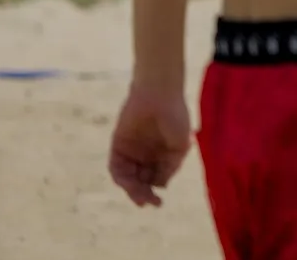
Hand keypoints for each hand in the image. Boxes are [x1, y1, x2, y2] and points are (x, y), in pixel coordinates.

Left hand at [108, 83, 191, 206]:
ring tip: (138, 197)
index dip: (155, 191)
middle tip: (148, 202)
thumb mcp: (180, 145)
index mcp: (162, 155)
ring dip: (132, 189)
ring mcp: (131, 151)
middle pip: (141, 181)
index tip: (158, 200)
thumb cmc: (175, 116)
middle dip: (143, 193)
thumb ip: (171, 166)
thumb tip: (161, 185)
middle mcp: (146, 155)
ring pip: (128, 177)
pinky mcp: (118, 146)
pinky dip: (121, 177)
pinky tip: (128, 183)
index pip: (156, 179)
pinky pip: (116, 167)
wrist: (159, 94)